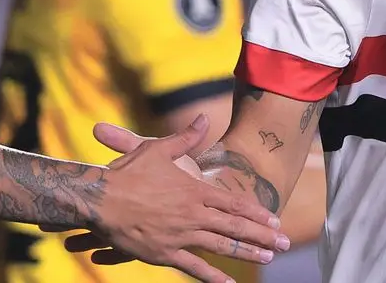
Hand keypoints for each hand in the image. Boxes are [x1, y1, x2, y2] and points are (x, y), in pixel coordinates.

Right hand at [64, 116, 290, 282]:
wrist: (100, 200)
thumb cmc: (127, 173)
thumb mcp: (158, 150)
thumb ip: (186, 138)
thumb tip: (204, 118)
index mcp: (195, 191)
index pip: (234, 204)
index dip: (257, 214)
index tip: (275, 221)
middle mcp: (193, 215)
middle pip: (236, 228)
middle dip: (263, 237)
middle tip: (285, 244)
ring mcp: (181, 236)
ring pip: (221, 247)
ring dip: (247, 253)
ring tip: (268, 258)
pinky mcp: (165, 254)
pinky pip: (194, 268)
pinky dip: (213, 277)